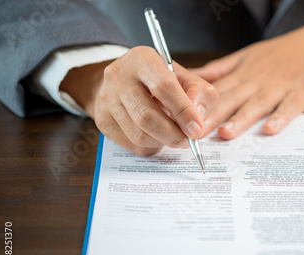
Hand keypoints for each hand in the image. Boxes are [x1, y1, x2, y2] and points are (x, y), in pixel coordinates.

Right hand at [60, 46, 217, 155]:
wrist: (127, 81)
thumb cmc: (162, 80)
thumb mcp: (186, 78)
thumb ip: (200, 94)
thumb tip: (197, 121)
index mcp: (142, 59)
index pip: (163, 86)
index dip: (183, 111)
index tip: (196, 130)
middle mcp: (118, 76)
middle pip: (147, 116)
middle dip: (173, 134)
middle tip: (188, 142)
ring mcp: (107, 99)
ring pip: (139, 134)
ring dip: (163, 142)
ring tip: (174, 136)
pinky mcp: (103, 120)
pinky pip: (131, 145)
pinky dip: (151, 147)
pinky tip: (158, 137)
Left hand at [192, 17, 303, 139]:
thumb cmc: (282, 53)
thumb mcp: (246, 56)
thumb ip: (218, 70)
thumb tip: (188, 76)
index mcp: (243, 74)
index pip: (214, 91)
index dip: (196, 105)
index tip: (178, 119)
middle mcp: (257, 80)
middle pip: (231, 99)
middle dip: (212, 116)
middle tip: (194, 133)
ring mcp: (280, 86)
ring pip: (257, 104)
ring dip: (242, 119)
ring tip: (226, 133)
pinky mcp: (302, 93)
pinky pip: (290, 107)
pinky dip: (280, 118)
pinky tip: (270, 130)